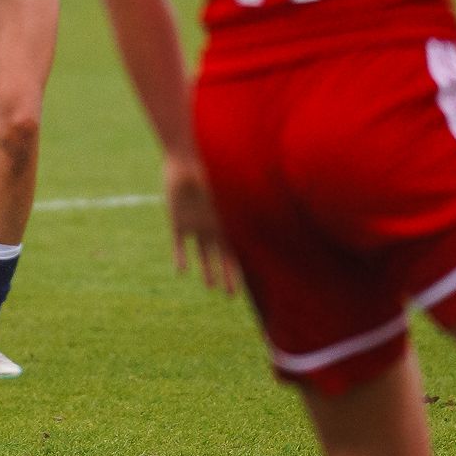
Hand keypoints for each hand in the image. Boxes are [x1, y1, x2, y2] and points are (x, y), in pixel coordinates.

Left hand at [164, 154, 235, 293]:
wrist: (186, 160)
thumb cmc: (213, 172)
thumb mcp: (231, 194)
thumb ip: (249, 210)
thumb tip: (277, 220)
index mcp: (227, 222)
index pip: (236, 252)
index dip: (239, 270)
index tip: (245, 289)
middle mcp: (213, 226)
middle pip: (222, 258)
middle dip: (227, 276)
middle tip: (230, 296)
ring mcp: (195, 224)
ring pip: (202, 253)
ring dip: (206, 269)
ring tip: (211, 286)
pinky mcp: (177, 220)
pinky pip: (179, 244)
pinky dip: (181, 256)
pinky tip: (181, 271)